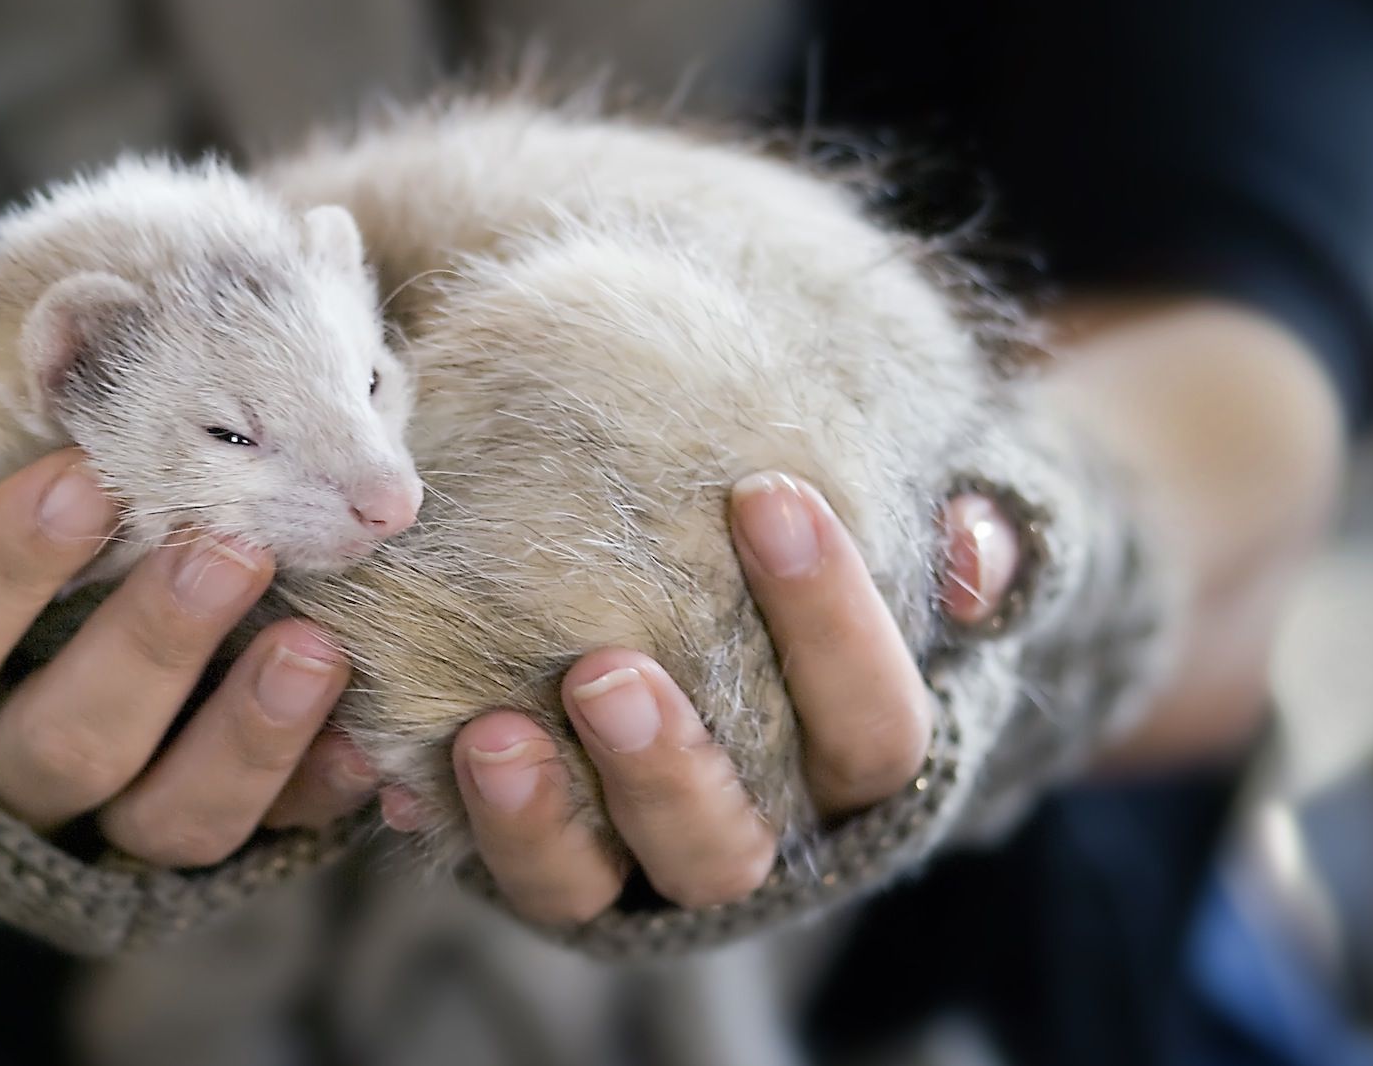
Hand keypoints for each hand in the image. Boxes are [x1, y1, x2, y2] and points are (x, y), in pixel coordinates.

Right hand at [0, 372, 379, 862]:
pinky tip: (366, 740)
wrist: (45, 644)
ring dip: (245, 739)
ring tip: (316, 647)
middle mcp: (3, 767)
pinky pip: (264, 839)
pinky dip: (317, 791)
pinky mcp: (203, 840)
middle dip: (151, 648)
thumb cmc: (5, 536)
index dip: (3, 566)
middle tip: (233, 550)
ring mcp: (107, 821)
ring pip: (161, 818)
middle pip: (58, 743)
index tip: (89, 475)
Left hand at [390, 472, 1018, 924]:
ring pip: (604, 881)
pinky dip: (450, 826)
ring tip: (490, 734)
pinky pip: (501, 868)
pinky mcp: (556, 857)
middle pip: (733, 841)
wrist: (743, 617)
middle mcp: (759, 832)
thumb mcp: (907, 541)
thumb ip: (964, 542)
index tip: (767, 492)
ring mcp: (645, 857)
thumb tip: (976, 548)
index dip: (833, 624)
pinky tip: (397, 773)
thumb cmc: (827, 574)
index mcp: (855, 769)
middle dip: (667, 764)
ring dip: (544, 818)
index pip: (872, 729)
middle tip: (602, 668)